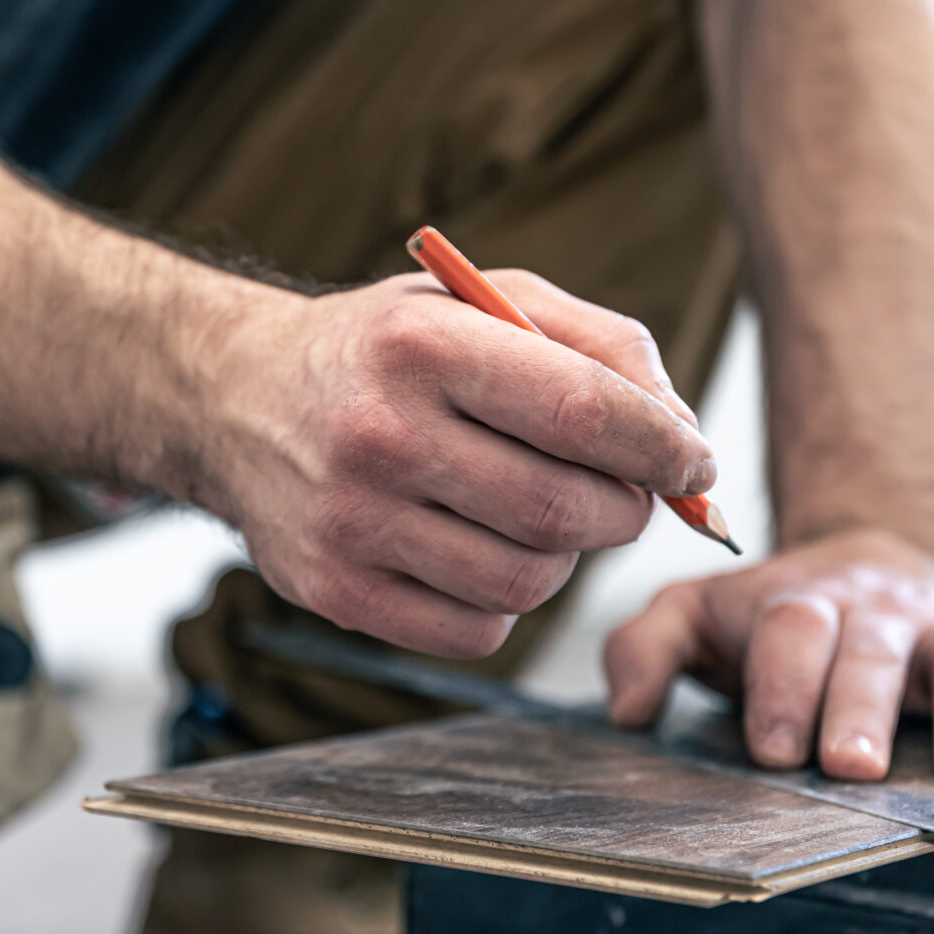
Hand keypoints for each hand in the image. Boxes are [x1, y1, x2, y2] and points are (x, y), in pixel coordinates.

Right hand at [206, 269, 713, 657]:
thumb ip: (602, 347)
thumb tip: (686, 440)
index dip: (663, 448)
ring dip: (562, 558)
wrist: (238, 399)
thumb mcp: (487, 302)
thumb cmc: (390, 351)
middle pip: (564, 509)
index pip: (582, 411)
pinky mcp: (334, 591)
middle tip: (620, 493)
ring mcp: (349, 521)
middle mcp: (378, 433)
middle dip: (623, 509)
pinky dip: (503, 604)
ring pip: (528, 582)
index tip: (695, 465)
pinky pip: (477, 632)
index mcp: (422, 343)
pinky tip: (477, 551)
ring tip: (536, 515)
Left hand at [601, 529, 933, 778]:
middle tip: (849, 766)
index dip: (783, 687)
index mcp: (798, 604)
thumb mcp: (692, 614)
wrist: (856, 561)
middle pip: (871, 651)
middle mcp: (876, 614)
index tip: (774, 749)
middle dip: (860, 707)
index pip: (788, 635)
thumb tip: (625, 711)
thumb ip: (644, 648)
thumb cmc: (765, 613)